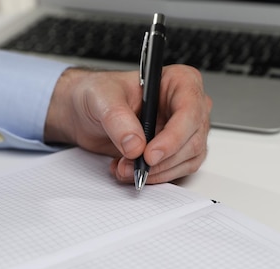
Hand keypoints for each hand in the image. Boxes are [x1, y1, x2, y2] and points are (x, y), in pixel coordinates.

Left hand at [44, 65, 211, 184]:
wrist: (86, 113)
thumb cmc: (98, 94)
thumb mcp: (102, 98)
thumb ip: (119, 119)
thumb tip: (136, 145)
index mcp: (178, 81)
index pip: (190, 111)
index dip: (173, 136)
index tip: (150, 155)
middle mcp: (187, 106)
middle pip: (193, 140)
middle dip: (161, 160)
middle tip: (130, 166)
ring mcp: (184, 131)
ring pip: (187, 160)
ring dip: (156, 171)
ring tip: (125, 168)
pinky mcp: (176, 152)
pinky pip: (177, 170)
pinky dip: (154, 176)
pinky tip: (131, 170)